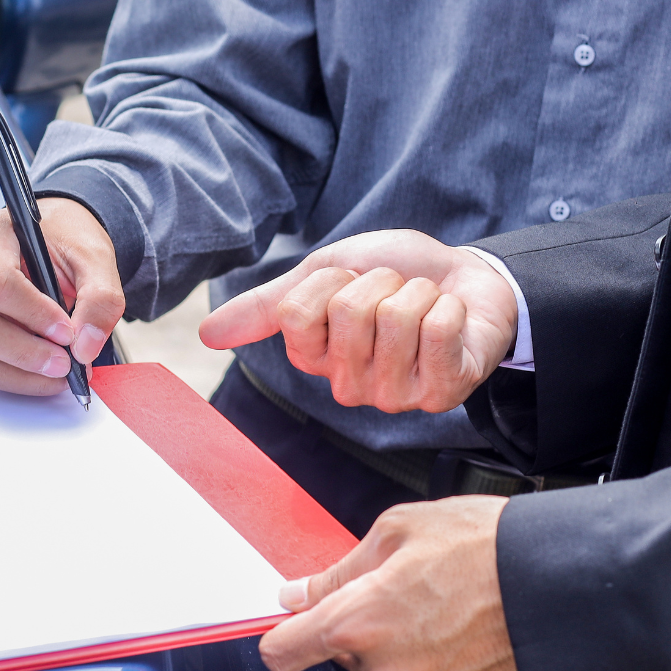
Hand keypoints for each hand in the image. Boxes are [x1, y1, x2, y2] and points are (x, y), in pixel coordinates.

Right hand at [0, 198, 123, 394]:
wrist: (52, 240)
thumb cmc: (64, 241)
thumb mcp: (95, 257)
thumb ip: (100, 297)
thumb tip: (84, 346)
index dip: (33, 315)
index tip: (67, 333)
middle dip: (22, 351)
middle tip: (64, 363)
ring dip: (19, 371)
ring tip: (58, 371)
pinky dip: (12, 377)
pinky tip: (42, 374)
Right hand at [198, 229, 517, 411]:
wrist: (466, 278)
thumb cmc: (393, 276)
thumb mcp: (323, 275)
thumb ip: (268, 306)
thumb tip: (204, 334)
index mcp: (313, 359)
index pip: (298, 313)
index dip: (330, 280)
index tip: (351, 282)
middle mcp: (349, 386)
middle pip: (349, 313)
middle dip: (380, 282)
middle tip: (394, 292)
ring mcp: (395, 395)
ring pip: (396, 319)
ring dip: (417, 292)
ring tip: (424, 304)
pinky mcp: (443, 393)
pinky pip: (437, 330)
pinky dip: (448, 307)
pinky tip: (451, 320)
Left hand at [259, 496, 519, 670]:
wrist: (555, 579)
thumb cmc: (479, 544)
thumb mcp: (395, 531)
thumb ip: (337, 571)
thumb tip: (297, 594)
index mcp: (357, 622)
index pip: (284, 651)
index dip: (282, 637)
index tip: (287, 628)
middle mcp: (384, 669)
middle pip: (345, 653)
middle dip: (361, 624)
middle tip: (402, 586)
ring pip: (388, 668)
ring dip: (401, 642)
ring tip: (442, 602)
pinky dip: (437, 659)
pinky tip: (463, 627)